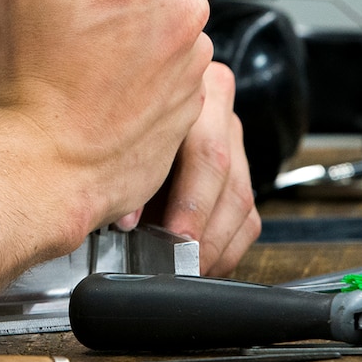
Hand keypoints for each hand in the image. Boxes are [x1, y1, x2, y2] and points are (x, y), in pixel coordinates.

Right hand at [0, 0, 212, 240]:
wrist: (41, 171)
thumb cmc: (24, 86)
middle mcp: (178, 10)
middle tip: (76, 7)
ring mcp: (192, 57)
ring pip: (167, 10)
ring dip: (137, 20)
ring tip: (88, 57)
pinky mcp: (195, 96)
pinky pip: (173, 57)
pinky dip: (146, 64)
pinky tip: (105, 85)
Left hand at [133, 62, 260, 276]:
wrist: (124, 105)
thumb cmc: (114, 121)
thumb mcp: (118, 137)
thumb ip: (123, 170)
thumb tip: (125, 220)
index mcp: (192, 92)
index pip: (206, 152)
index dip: (193, 202)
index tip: (176, 236)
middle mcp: (220, 114)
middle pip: (227, 178)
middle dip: (205, 229)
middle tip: (183, 261)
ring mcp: (233, 143)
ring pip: (241, 200)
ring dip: (217, 244)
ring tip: (190, 269)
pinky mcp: (240, 173)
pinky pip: (247, 217)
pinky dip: (228, 247)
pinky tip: (205, 265)